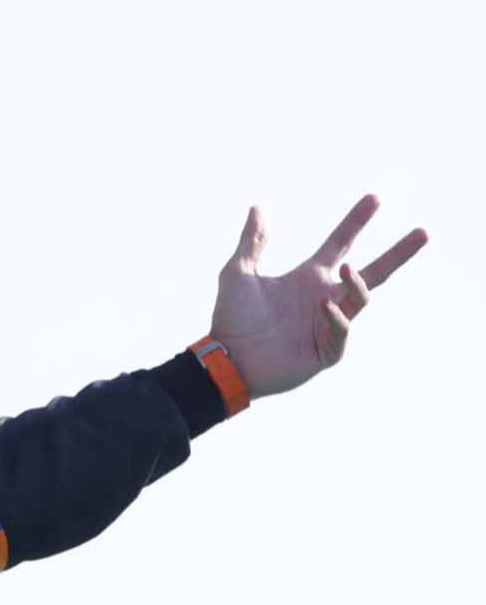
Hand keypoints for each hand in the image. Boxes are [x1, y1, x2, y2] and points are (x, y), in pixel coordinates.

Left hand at [209, 196, 427, 399]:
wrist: (226, 359)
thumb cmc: (232, 319)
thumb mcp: (239, 273)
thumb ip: (252, 241)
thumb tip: (259, 206)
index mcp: (308, 278)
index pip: (341, 243)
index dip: (356, 221)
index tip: (375, 198)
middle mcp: (325, 297)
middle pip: (372, 272)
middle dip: (398, 253)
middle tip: (424, 232)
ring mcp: (329, 324)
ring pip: (361, 299)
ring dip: (358, 283)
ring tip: (347, 269)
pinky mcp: (327, 350)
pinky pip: (342, 330)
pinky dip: (336, 317)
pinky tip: (324, 307)